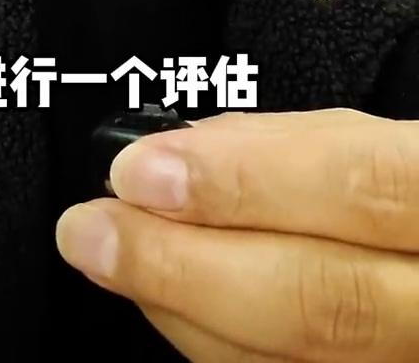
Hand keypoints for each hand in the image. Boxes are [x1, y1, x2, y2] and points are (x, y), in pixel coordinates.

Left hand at [55, 109, 418, 359]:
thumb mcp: (392, 140)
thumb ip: (302, 141)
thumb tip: (186, 151)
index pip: (362, 188)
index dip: (245, 181)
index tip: (142, 170)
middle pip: (321, 301)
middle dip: (185, 263)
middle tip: (93, 230)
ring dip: (185, 310)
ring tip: (113, 256)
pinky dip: (219, 346)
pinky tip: (171, 302)